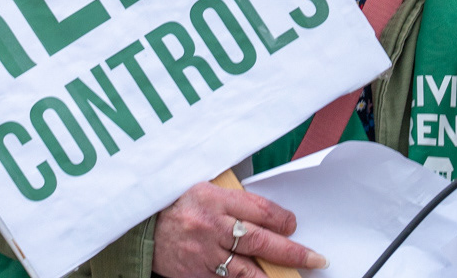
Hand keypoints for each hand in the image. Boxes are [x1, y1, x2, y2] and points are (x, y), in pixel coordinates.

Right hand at [152, 182, 327, 277]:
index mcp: (214, 197)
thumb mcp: (205, 188)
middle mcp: (210, 225)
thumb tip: (270, 215)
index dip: (283, 220)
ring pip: (246, 270)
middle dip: (292, 253)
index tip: (294, 225)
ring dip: (273, 276)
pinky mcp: (195, 273)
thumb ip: (234, 199)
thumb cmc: (177, 202)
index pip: (259, 210)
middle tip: (315, 259)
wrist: (140, 225)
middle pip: (260, 241)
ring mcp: (202, 253)